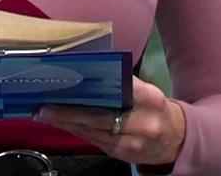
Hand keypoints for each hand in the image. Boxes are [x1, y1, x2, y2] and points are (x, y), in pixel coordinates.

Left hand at [34, 76, 185, 168]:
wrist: (177, 139)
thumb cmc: (154, 108)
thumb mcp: (146, 90)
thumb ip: (121, 81)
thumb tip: (86, 67)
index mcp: (150, 99)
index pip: (118, 91)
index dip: (91, 90)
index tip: (67, 85)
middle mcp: (143, 123)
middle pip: (99, 117)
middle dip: (68, 113)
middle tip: (44, 107)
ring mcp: (133, 142)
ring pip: (92, 132)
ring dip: (65, 123)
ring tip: (44, 114)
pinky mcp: (123, 154)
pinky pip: (94, 141)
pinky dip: (75, 131)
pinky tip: (61, 123)